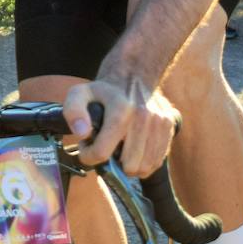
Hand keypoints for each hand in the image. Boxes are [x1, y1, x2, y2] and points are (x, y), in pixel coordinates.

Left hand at [62, 76, 180, 176]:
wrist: (134, 74)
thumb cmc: (103, 91)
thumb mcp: (80, 93)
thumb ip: (73, 111)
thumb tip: (82, 133)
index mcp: (121, 109)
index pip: (102, 152)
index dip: (89, 155)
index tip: (86, 146)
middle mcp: (144, 117)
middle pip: (127, 165)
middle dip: (111, 163)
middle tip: (105, 147)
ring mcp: (159, 123)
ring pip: (143, 168)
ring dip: (127, 166)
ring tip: (118, 150)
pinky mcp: (169, 128)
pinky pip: (156, 162)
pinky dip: (143, 164)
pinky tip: (132, 152)